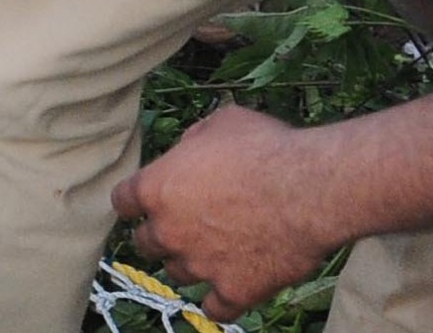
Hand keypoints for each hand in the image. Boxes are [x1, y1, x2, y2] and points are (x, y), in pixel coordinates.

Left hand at [113, 106, 340, 320]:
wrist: (310, 190)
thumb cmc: (267, 148)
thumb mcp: (221, 123)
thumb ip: (194, 141)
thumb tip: (190, 149)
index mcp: (157, 188)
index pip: (122, 201)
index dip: (133, 201)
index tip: (141, 202)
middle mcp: (170, 231)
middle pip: (144, 243)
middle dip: (158, 235)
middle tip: (181, 227)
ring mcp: (200, 265)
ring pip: (177, 274)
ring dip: (189, 263)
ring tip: (210, 253)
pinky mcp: (234, 291)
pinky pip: (215, 309)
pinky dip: (219, 301)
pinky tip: (228, 290)